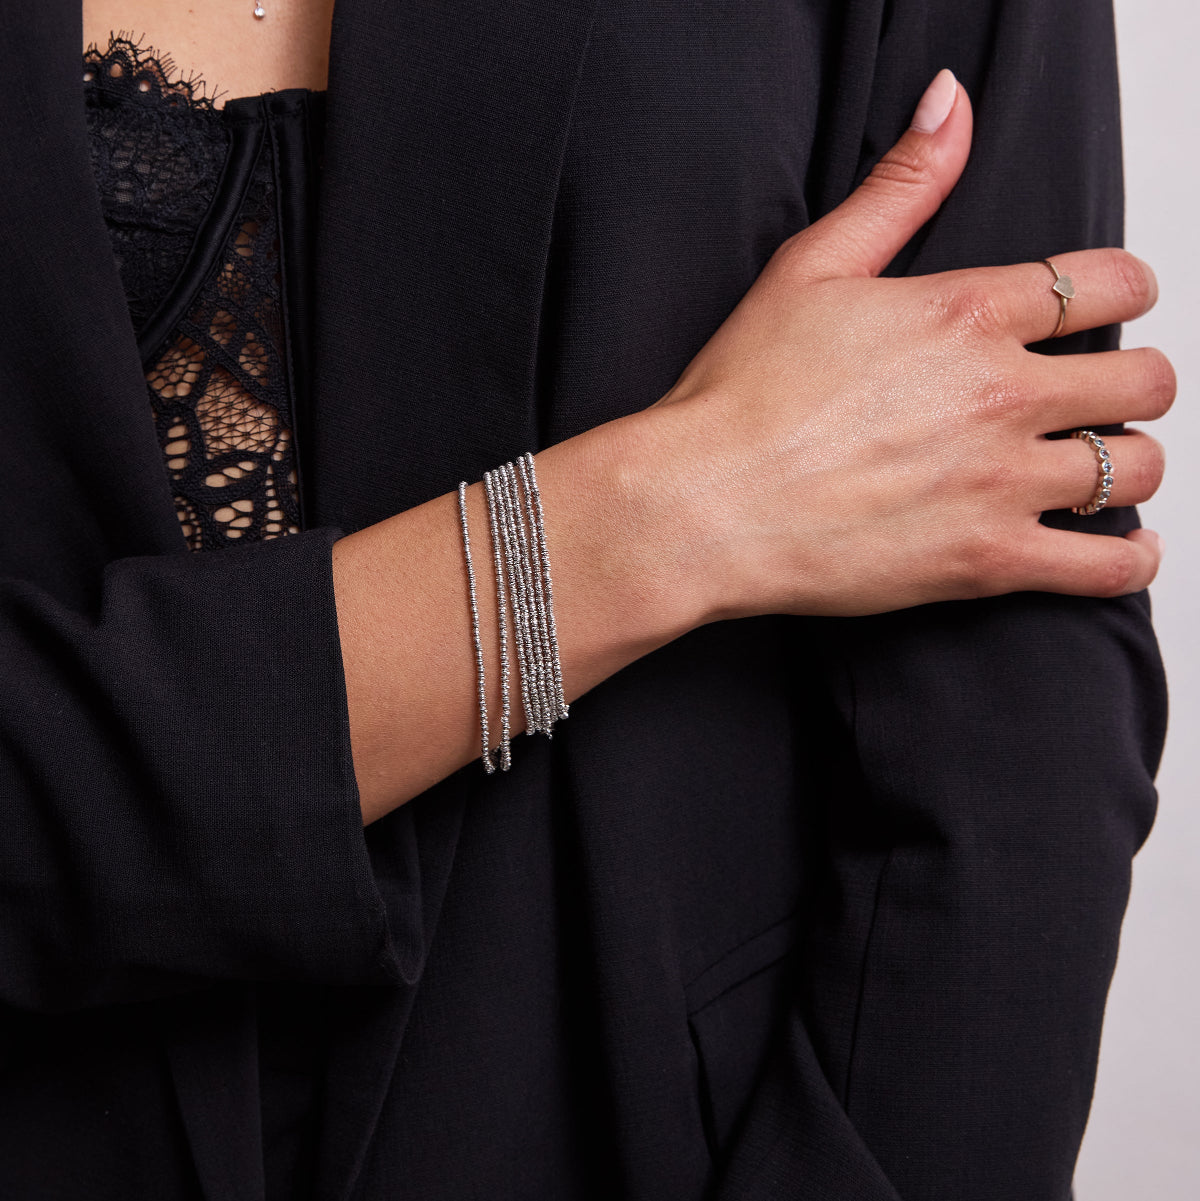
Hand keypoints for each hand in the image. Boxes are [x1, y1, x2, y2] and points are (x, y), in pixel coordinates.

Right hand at [643, 69, 1171, 619]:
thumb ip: (898, 187)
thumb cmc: (741, 394)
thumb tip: (949, 102)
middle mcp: (1002, 394)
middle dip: (1134, 383)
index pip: (1113, 285)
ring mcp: (1001, 483)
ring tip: (1097, 469)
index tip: (1110, 311)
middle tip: (1099, 398)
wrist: (703, 504)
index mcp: (969, 313)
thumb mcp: (810, 266)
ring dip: (1130, 465)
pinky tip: (1120, 549)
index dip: (1127, 293)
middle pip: (1146, 380)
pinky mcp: (986, 562)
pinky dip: (1129, 561)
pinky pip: (1108, 570)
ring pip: (1138, 469)